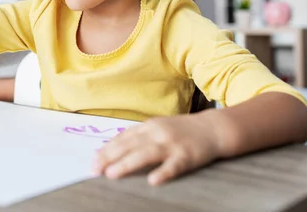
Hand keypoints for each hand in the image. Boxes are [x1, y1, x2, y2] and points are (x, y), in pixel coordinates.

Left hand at [92, 113, 222, 185]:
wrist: (214, 128)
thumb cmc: (182, 131)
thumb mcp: (158, 128)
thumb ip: (138, 137)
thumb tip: (113, 150)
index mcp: (148, 127)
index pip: (122, 138)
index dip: (106, 149)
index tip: (92, 161)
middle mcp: (157, 133)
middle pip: (129, 145)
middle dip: (109, 157)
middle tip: (94, 170)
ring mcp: (172, 144)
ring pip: (146, 154)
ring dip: (127, 164)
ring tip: (111, 174)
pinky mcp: (187, 156)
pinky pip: (174, 165)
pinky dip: (163, 172)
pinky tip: (153, 181)